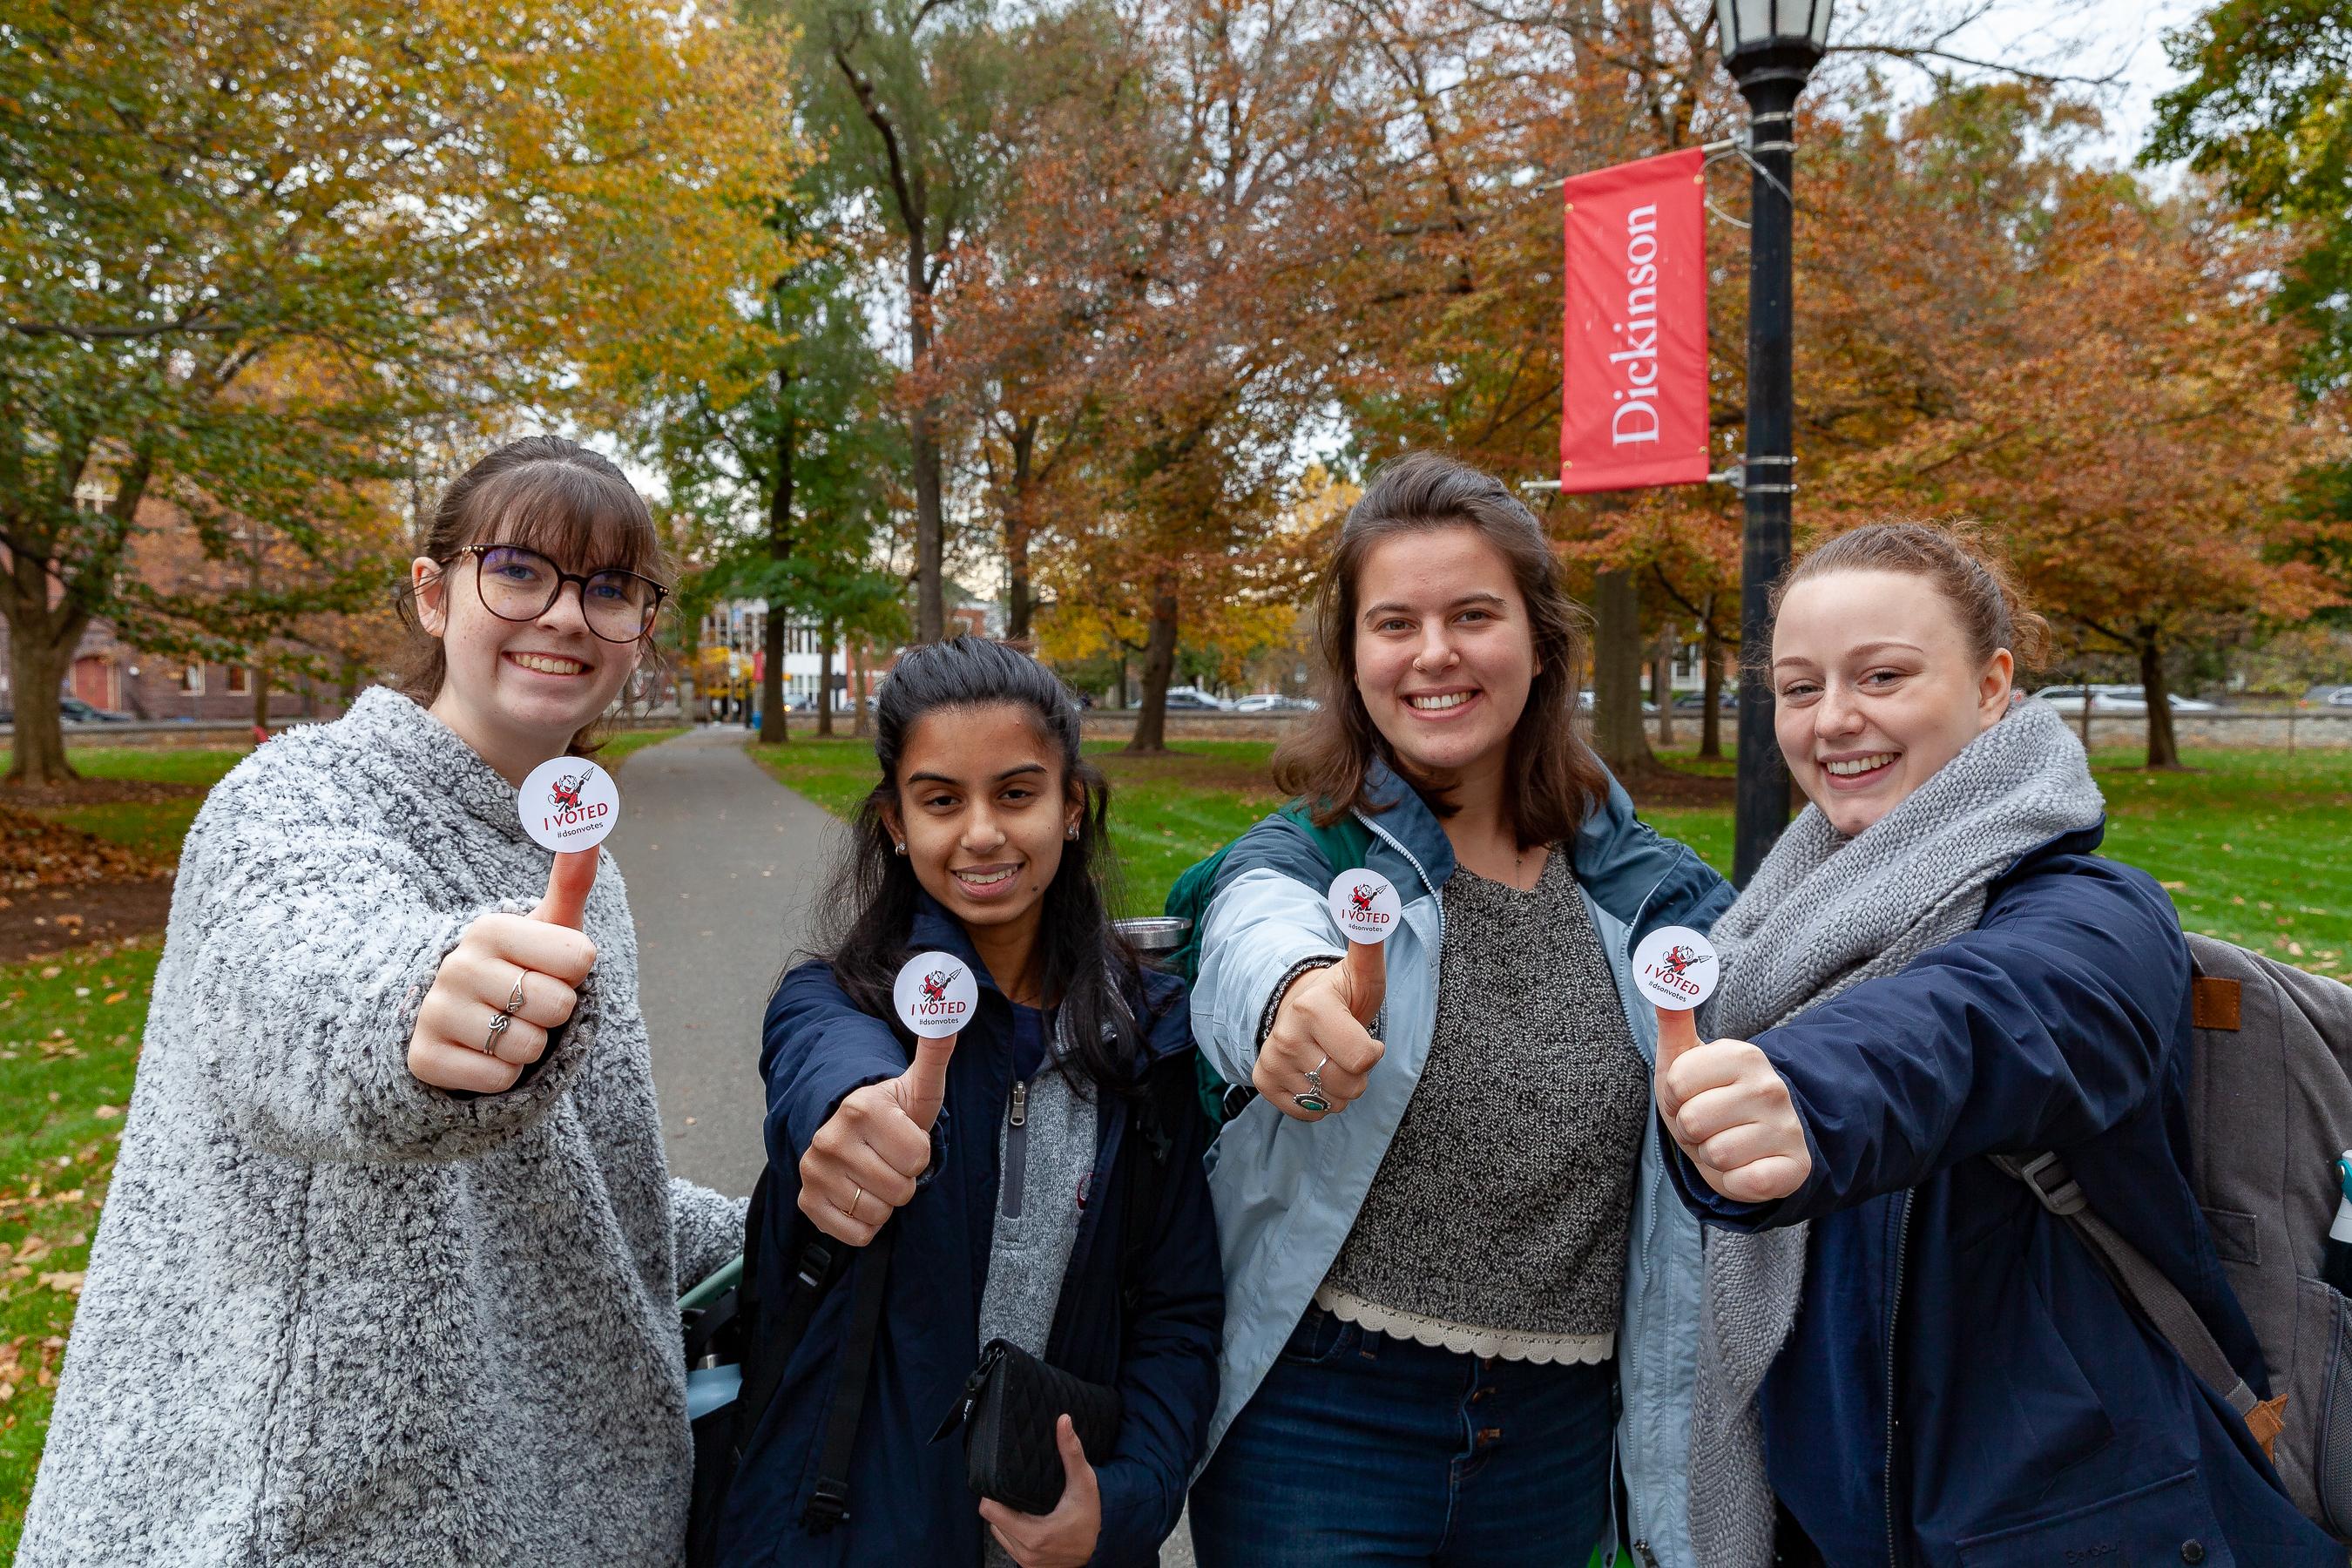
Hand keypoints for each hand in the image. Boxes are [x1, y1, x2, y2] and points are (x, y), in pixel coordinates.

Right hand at [408, 850, 597, 1092]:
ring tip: (504, 1028)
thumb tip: (587, 827)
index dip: (575, 974)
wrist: (459, 1023)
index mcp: (491, 928)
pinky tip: (483, 1054)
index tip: (548, 970)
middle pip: (557, 1005)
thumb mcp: (550, 929)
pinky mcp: (423, 1059)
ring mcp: (435, 1011)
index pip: (580, 959)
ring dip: (528, 1049)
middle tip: (526, 1005)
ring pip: (527, 1047)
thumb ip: (572, 882)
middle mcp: (457, 964)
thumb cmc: (521, 970)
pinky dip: (504, 1077)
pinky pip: (499, 1079)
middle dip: (554, 1014)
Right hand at [797, 1022, 955, 1245]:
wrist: (848, 1129)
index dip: (920, 1153)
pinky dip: (865, 1223)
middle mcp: (829, 1138)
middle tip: (890, 1158)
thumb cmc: (893, 1112)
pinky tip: (859, 1194)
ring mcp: (814, 1171)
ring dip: (885, 1201)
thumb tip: (949, 1013)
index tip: (905, 1138)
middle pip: (901, 1191)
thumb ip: (936, 1051)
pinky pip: (856, 1233)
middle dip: (904, 1178)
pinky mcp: (806, 1201)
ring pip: (878, 1213)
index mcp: (861, 1108)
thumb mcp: (919, 1085)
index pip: (918, 1158)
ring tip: (875, 1174)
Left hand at [978, 1414, 1100, 1567]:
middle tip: (1010, 1487)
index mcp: (1034, 1534)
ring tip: (1017, 1501)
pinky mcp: (1028, 1566)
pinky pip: (1008, 1544)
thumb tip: (1063, 1421)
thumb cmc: (1091, 1516)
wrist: (1102, 1548)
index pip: (990, 1511)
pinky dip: (1011, 1531)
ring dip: (1004, 1518)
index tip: (1000, 1480)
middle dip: (999, 1503)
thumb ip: (1071, 1452)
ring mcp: (1026, 1562)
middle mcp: (1026, 1551)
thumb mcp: (1084, 1483)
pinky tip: (1023, 1517)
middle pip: (991, 1521)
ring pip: (997, 1533)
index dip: (990, 1493)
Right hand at [1255, 941, 1383, 1121]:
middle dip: (1358, 1074)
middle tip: (1346, 1049)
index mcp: (1312, 1007)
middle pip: (1349, 1085)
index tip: (1363, 1033)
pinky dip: (1319, 1101)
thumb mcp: (1363, 971)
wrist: (1298, 1007)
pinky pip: (1308, 1112)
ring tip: (1330, 1060)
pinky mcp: (1263, 1081)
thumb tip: (1377, 901)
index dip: (1373, 1051)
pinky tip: (1314, 1074)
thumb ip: (1372, 940)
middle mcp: (1286, 1035)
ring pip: (1330, 1102)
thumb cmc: (1341, 994)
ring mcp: (1271, 1060)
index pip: (1363, 1059)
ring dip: (1339, 1088)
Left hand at [1653, 1012, 1811, 1203]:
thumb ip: (1673, 1017)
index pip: (1677, 1083)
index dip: (1675, 1098)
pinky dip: (1735, 1181)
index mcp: (1741, 1055)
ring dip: (1712, 1157)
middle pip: (1693, 1121)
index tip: (1692, 1097)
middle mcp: (1770, 1086)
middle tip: (1709, 1126)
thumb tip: (1664, 980)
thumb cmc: (1707, 1099)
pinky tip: (1746, 1167)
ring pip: (1716, 1154)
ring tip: (1726, 1143)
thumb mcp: (1682, 1060)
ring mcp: (1787, 1126)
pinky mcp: (1796, 1166)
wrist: (1752, 1144)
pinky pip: (1744, 1182)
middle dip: (1691, 1131)